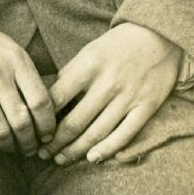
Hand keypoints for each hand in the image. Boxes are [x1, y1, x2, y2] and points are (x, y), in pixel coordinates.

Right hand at [0, 7, 55, 154]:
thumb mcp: (13, 52)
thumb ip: (29, 78)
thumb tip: (47, 115)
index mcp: (17, 60)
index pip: (40, 101)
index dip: (47, 125)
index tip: (48, 136)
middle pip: (21, 120)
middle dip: (29, 142)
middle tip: (30, 150)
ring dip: (7, 145)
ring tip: (11, 148)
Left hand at [38, 23, 180, 164]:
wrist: (158, 35)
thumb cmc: (117, 45)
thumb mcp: (89, 51)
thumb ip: (70, 75)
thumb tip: (47, 101)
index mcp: (89, 65)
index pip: (58, 97)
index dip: (43, 119)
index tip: (35, 130)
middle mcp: (108, 82)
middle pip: (75, 121)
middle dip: (56, 143)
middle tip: (43, 154)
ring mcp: (128, 96)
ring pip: (97, 132)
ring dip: (76, 150)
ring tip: (61, 160)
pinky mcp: (146, 106)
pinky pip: (124, 134)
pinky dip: (107, 149)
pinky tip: (92, 158)